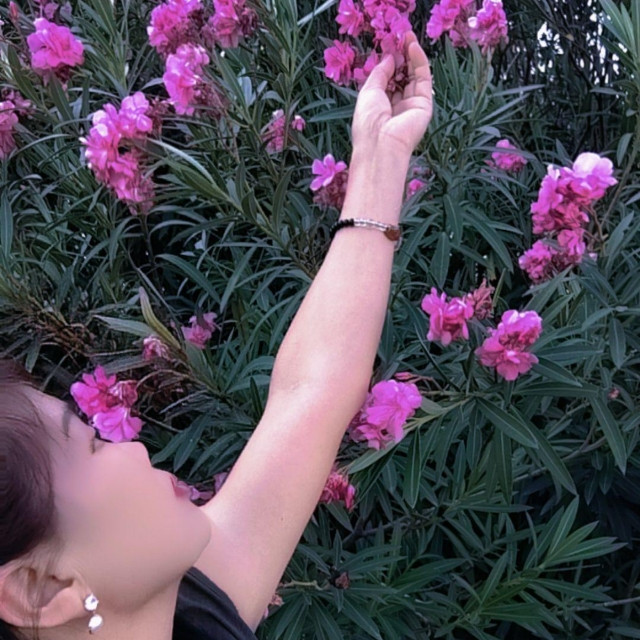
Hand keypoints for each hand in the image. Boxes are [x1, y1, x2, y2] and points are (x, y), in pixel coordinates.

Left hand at [351, 32, 432, 157]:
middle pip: (402, 77)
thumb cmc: (368, 122)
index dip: (389, 62)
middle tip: (400, 36)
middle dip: (401, 56)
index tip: (389, 45)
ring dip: (411, 55)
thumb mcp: (368, 91)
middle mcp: (396, 106)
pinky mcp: (424, 105)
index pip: (387, 80)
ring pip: (414, 76)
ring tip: (407, 36)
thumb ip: (380, 72)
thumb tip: (390, 56)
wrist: (382, 143)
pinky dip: (419, 62)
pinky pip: (423, 79)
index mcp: (380, 106)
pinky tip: (413, 47)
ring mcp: (411, 106)